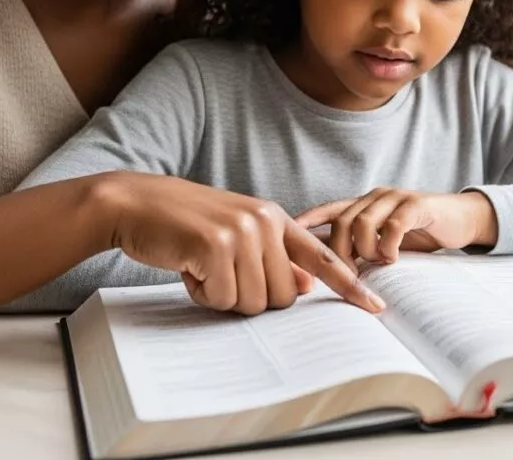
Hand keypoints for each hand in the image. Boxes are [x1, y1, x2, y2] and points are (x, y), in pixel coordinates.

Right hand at [93, 171, 385, 315]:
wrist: (136, 203)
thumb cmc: (185, 223)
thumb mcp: (236, 233)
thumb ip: (273, 257)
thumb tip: (307, 287)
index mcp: (274, 218)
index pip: (321, 257)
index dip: (349, 285)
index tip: (375, 307)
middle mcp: (265, 222)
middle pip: (283, 297)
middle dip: (251, 298)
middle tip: (221, 273)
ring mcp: (242, 232)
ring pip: (252, 303)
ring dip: (223, 296)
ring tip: (202, 266)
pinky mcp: (215, 246)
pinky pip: (222, 299)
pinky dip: (202, 293)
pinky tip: (188, 267)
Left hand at [294, 188, 497, 269]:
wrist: (462, 219)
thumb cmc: (420, 235)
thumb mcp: (386, 242)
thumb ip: (362, 249)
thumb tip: (332, 274)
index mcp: (364, 204)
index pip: (328, 210)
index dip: (307, 221)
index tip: (285, 237)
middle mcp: (375, 197)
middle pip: (341, 222)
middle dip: (338, 252)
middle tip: (346, 275)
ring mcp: (396, 198)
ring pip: (362, 222)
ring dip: (364, 250)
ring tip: (375, 264)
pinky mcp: (417, 205)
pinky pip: (393, 225)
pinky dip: (388, 245)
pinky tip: (392, 258)